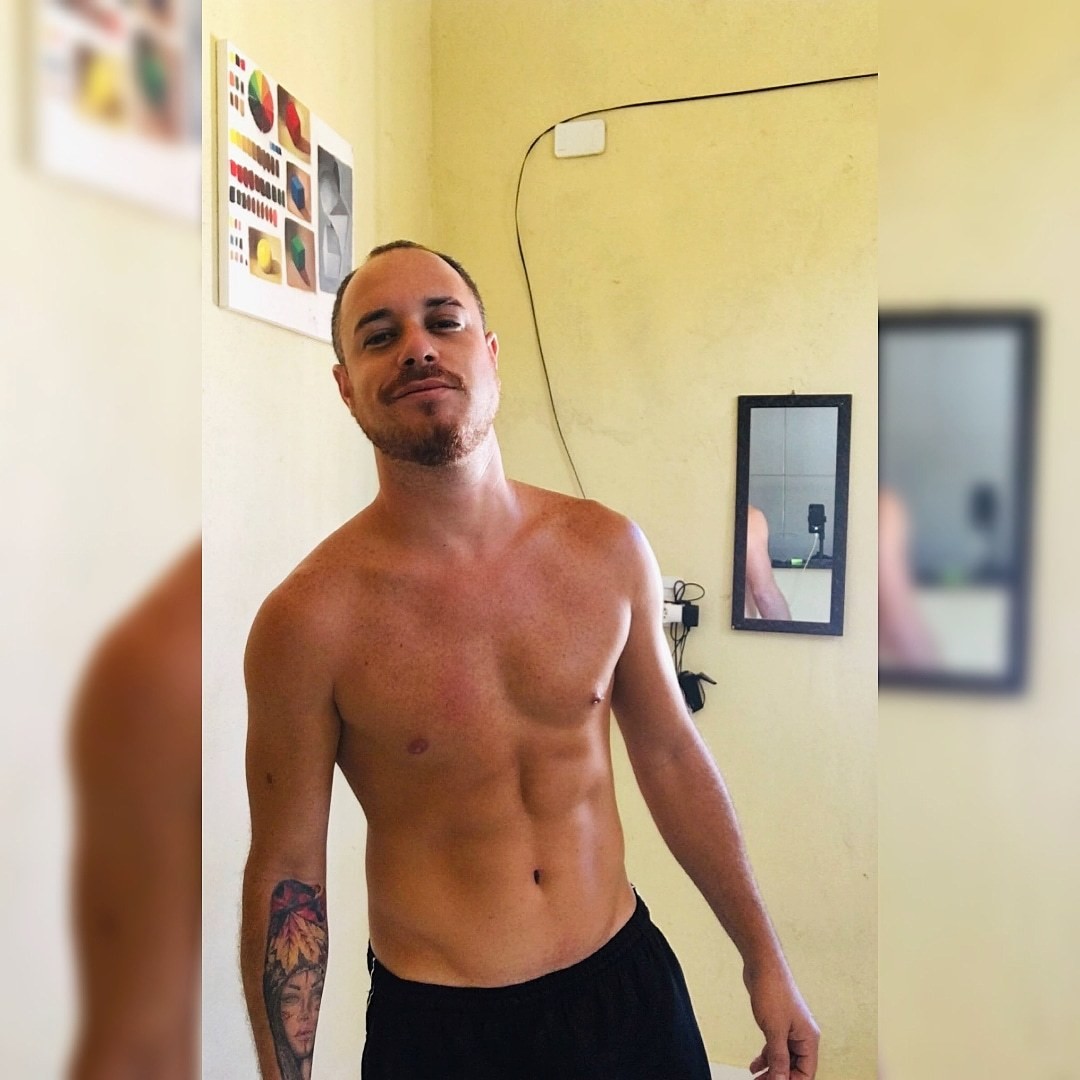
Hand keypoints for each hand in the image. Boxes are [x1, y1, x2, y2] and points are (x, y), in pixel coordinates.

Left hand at [744, 963, 819, 1078]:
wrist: (762, 965)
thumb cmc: (773, 991)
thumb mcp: (775, 1030)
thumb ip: (779, 1058)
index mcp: (809, 1038)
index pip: (806, 1072)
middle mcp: (802, 1035)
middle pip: (795, 1067)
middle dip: (779, 1078)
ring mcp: (790, 1029)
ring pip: (784, 1058)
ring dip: (771, 1070)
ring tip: (756, 1078)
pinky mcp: (778, 1023)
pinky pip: (775, 1047)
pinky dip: (766, 1057)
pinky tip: (755, 1065)